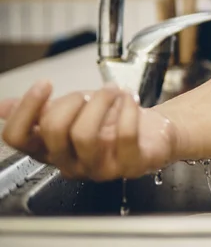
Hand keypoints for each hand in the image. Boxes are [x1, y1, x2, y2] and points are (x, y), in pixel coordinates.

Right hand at [0, 81, 176, 180]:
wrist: (154, 132)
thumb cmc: (112, 123)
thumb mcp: (73, 112)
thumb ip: (41, 111)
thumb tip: (3, 107)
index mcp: (51, 150)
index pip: (18, 139)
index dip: (25, 110)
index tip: (44, 84)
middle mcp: (71, 163)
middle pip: (53, 131)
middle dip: (71, 100)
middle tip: (89, 92)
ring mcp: (101, 168)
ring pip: (85, 134)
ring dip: (100, 101)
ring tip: (113, 91)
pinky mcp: (131, 164)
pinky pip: (124, 134)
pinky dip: (127, 108)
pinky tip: (129, 98)